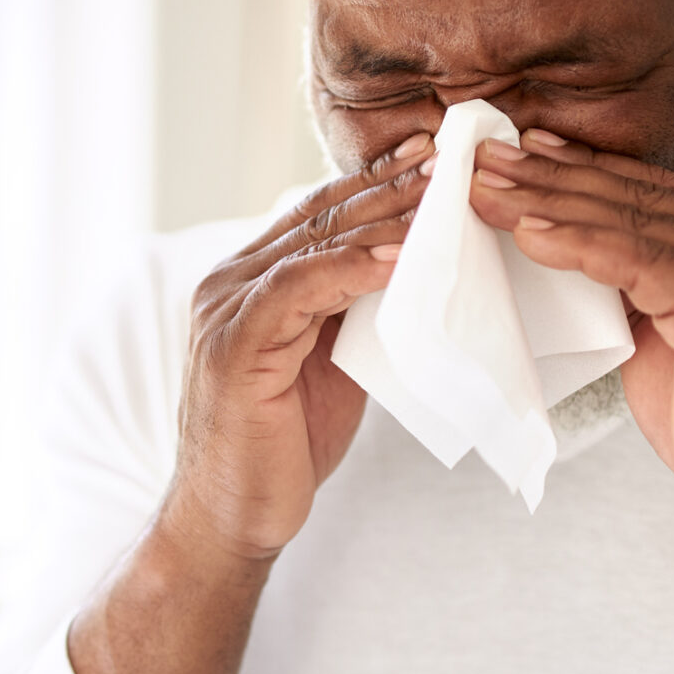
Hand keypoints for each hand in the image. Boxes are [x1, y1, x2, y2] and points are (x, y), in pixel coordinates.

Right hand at [166, 134, 434, 560]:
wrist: (231, 518)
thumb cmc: (282, 446)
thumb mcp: (328, 363)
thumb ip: (350, 312)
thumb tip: (409, 272)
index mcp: (249, 282)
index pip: (318, 213)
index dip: (374, 181)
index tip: (430, 156)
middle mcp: (228, 283)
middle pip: (319, 217)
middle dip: (388, 186)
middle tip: (447, 158)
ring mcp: (225, 311)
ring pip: (312, 244)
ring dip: (382, 219)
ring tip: (437, 198)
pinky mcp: (234, 345)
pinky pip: (298, 290)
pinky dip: (350, 270)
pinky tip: (398, 260)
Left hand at [468, 131, 673, 548]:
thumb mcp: (669, 341)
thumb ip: (638, 291)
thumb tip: (570, 255)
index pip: (652, 192)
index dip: (584, 168)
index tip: (523, 150)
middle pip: (636, 196)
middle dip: (553, 174)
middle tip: (484, 156)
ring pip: (632, 220)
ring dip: (549, 200)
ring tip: (484, 188)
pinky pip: (638, 259)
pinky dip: (576, 243)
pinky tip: (527, 232)